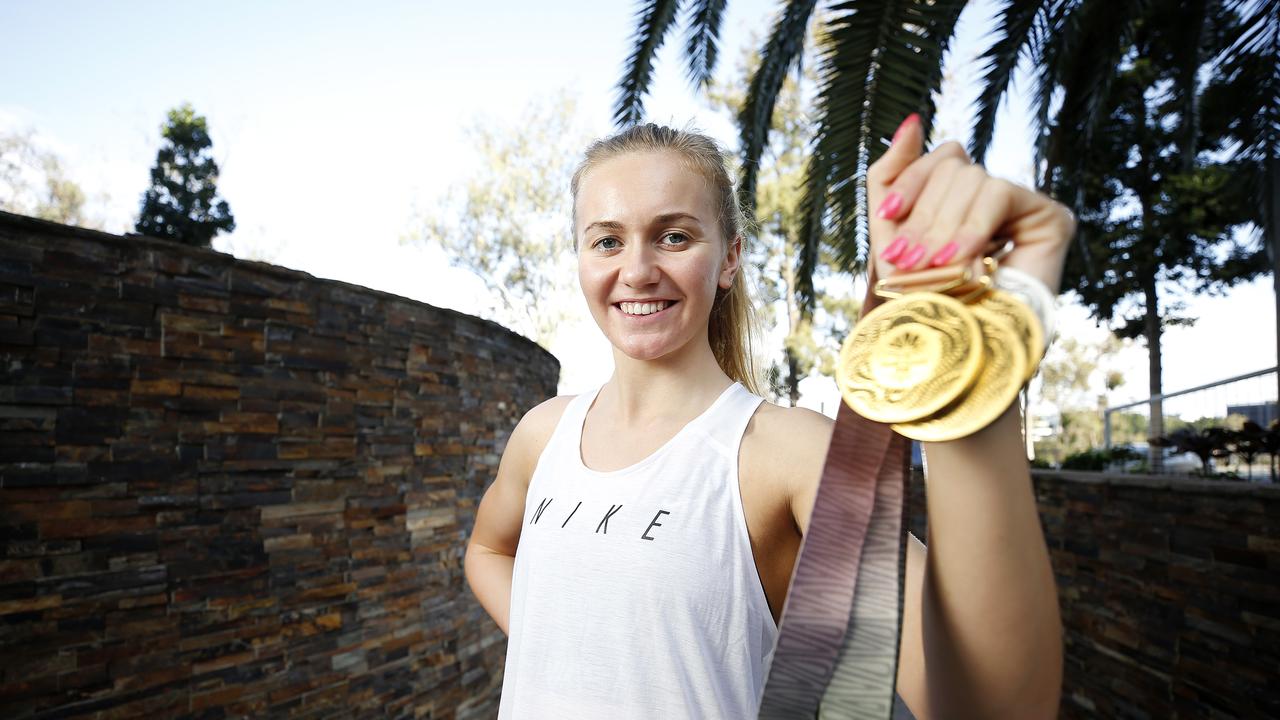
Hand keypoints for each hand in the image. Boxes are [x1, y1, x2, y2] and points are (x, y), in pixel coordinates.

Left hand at [866, 114, 1074, 293]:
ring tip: (938, 271)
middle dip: (923, 216)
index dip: (911, 181)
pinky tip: (965, 263)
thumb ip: (892, 176)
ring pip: (972, 177)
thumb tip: (911, 121)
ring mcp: (1024, 205)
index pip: (941, 156)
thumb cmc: (922, 301)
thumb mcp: (891, 232)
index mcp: (960, 197)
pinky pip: (999, 194)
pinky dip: (972, 229)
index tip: (887, 216)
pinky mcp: (1050, 217)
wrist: (958, 350)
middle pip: (954, 164)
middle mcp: (995, 196)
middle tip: (911, 262)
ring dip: (943, 230)